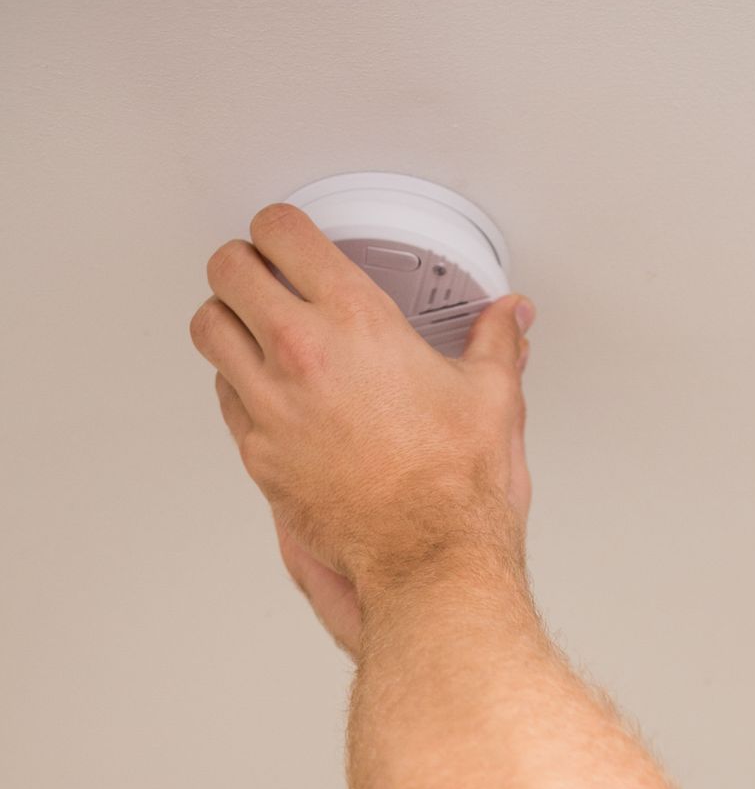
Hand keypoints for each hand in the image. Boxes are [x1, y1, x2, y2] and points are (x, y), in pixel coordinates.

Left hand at [191, 203, 535, 616]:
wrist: (430, 561)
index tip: (286, 237)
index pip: (280, 231)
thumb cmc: (457, 488)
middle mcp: (301, 355)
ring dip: (227, 319)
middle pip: (228, 270)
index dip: (279, 227)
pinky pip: (224, 398)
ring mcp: (271, 406)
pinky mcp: (258, 454)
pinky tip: (266, 391)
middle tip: (260, 275)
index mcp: (356, 321)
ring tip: (250, 327)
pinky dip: (237, 385)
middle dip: (243, 265)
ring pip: (209, 329)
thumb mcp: (491, 398)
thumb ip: (494, 342)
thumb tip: (509, 316)